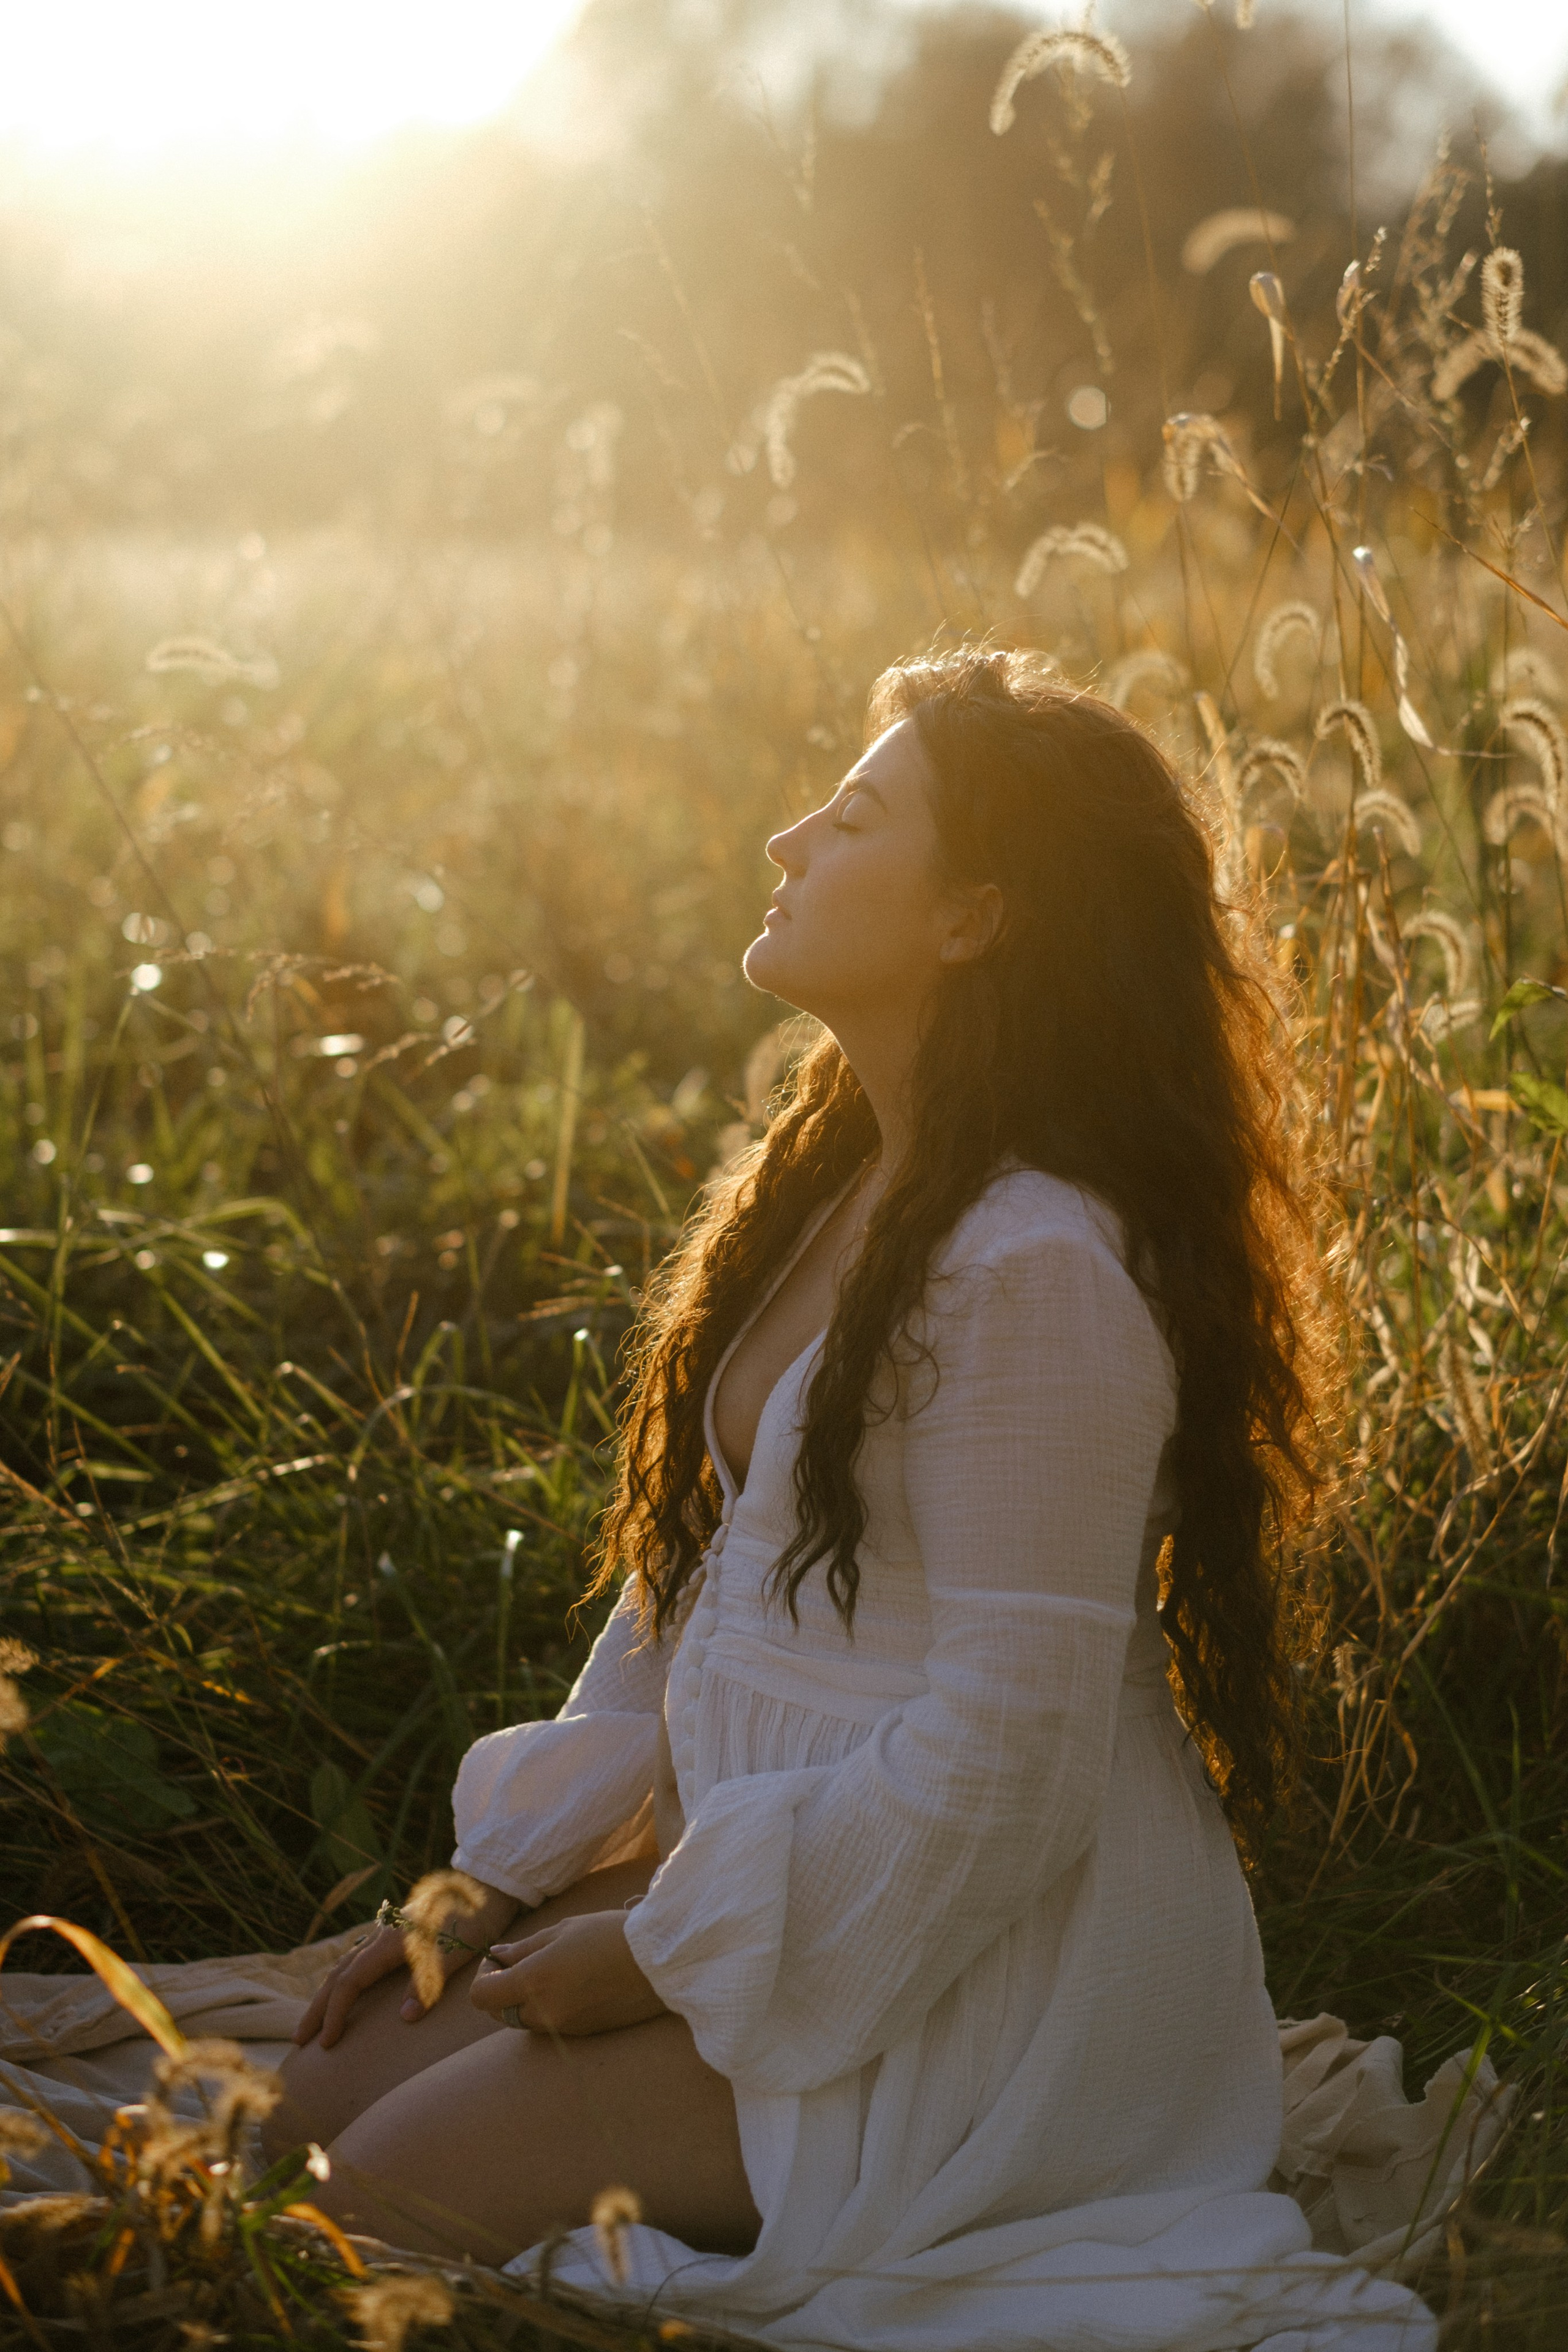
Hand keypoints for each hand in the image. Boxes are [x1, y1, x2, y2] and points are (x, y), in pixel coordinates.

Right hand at [294, 1882, 519, 2049]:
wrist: (486, 1886)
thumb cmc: (473, 1919)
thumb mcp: (455, 1953)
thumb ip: (428, 1982)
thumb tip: (405, 2018)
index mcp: (390, 1941)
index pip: (351, 1981)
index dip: (336, 2013)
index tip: (326, 2042)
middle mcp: (382, 1936)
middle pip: (339, 1974)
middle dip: (318, 2007)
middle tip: (299, 2038)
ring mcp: (388, 1933)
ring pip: (347, 1966)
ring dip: (329, 1994)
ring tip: (315, 2021)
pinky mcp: (397, 1935)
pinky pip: (360, 1960)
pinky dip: (346, 1980)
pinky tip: (347, 1991)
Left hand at [470, 1910, 668, 2038]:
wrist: (659, 1962)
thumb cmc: (610, 1935)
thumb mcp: (563, 1931)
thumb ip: (524, 1948)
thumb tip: (497, 1956)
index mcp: (534, 1981)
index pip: (482, 1996)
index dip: (483, 1977)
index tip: (498, 1961)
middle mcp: (544, 2012)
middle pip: (500, 2013)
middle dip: (502, 1990)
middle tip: (521, 1964)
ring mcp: (563, 2028)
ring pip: (524, 2022)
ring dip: (524, 2002)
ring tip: (551, 1973)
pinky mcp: (582, 2035)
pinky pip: (550, 2026)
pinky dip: (548, 2010)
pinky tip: (571, 1985)